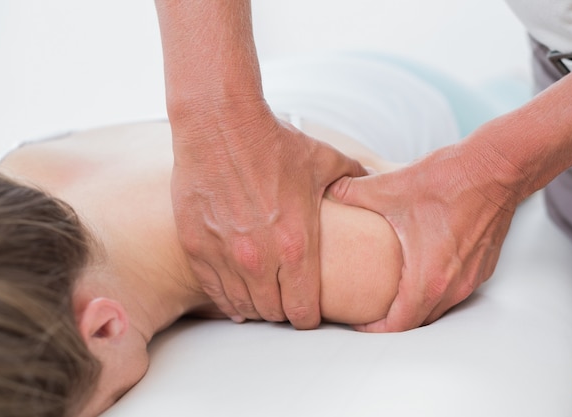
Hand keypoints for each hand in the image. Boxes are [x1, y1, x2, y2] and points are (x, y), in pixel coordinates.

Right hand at [171, 107, 365, 328]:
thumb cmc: (275, 142)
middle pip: (273, 312)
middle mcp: (259, 259)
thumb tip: (374, 183)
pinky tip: (234, 299)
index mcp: (296, 245)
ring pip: (243, 305)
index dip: (309, 317)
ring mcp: (225, 255)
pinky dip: (226, 298)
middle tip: (287, 302)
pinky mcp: (197, 246)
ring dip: (256, 307)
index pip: (303, 309)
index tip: (310, 313)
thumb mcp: (325, 161)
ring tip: (263, 300)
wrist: (221, 124)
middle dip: (284, 312)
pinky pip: (213, 289)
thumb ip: (354, 179)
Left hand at [328, 140, 519, 331]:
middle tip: (366, 307)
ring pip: (438, 307)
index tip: (355, 320)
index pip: (398, 325)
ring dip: (414, 305)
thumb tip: (329, 190)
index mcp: (428, 277)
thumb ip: (352, 191)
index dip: (373, 329)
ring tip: (389, 292)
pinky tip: (419, 270)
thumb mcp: (390, 186)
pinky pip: (454, 290)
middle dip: (391, 320)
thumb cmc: (449, 180)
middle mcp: (454, 286)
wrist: (498, 166)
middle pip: (418, 321)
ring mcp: (471, 277)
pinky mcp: (482, 265)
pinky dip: (434, 289)